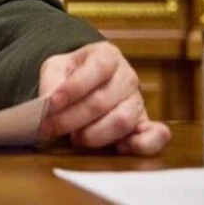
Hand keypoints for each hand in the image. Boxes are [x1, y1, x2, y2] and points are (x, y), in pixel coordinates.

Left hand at [38, 41, 170, 155]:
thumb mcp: (55, 68)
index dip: (73, 88)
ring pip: (122, 121)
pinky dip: (142, 145)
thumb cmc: (71, 74)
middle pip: (103, 101)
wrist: (87, 83)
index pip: (96, 69)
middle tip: (50, 128)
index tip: (51, 103)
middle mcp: (127, 77)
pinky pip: (155, 135)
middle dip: (72, 118)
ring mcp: (138, 101)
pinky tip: (120, 148)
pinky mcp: (145, 124)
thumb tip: (48, 104)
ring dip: (94, 134)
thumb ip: (51, 82)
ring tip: (74, 138)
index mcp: (107, 56)